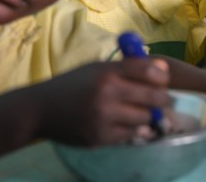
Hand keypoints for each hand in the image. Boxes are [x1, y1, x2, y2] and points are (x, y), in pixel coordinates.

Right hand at [38, 59, 170, 145]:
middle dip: (161, 98)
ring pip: (146, 118)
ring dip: (147, 115)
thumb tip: (164, 68)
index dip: (162, 77)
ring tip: (138, 110)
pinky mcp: (99, 138)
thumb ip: (130, 67)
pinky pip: (131, 134)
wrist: (40, 109)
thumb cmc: (75, 84)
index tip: (161, 81)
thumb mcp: (99, 68)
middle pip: (155, 97)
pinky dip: (133, 129)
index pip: (150, 72)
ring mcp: (103, 118)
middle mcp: (107, 94)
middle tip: (158, 99)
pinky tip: (124, 122)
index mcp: (108, 72)